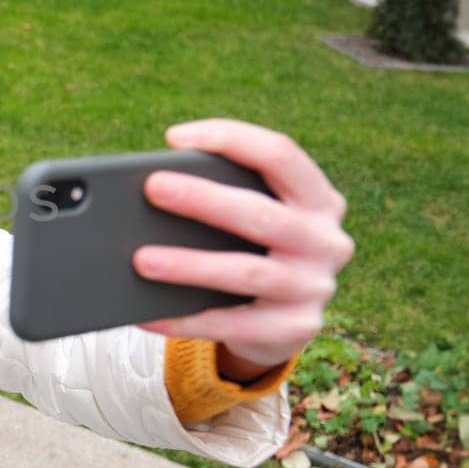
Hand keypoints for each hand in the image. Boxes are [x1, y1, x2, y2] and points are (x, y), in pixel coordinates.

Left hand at [132, 119, 354, 376]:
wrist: (283, 322)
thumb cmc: (255, 249)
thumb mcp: (255, 217)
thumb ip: (225, 194)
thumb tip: (156, 185)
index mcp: (318, 199)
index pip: (280, 155)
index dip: (230, 138)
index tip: (176, 138)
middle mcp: (326, 240)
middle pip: (260, 214)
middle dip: (203, 199)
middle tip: (153, 188)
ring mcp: (314, 288)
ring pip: (246, 273)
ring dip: (189, 265)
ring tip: (142, 259)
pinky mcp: (295, 330)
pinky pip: (233, 325)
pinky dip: (185, 319)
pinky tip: (147, 315)